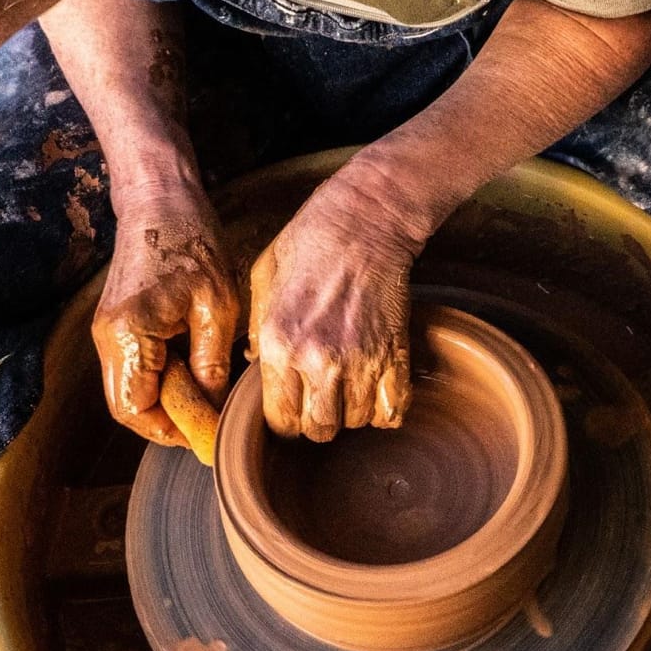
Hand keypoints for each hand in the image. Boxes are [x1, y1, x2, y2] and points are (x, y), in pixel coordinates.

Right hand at [92, 185, 238, 451]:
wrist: (160, 199)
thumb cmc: (192, 242)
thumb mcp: (217, 307)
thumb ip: (211, 365)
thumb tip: (213, 410)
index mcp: (128, 335)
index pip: (136, 411)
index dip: (171, 431)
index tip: (206, 435)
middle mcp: (107, 338)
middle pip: (127, 407)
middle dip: (167, 422)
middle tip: (208, 420)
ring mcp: (107, 332)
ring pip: (130, 391)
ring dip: (165, 401)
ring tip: (205, 393)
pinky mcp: (116, 324)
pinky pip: (134, 369)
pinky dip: (161, 380)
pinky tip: (194, 368)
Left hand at [248, 173, 423, 441]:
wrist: (365, 220)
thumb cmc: (309, 242)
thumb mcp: (262, 280)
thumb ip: (256, 330)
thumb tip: (255, 365)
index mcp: (278, 344)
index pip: (279, 420)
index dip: (284, 419)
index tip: (291, 405)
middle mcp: (317, 360)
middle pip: (318, 430)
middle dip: (317, 421)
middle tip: (319, 398)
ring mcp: (360, 360)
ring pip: (355, 422)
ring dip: (351, 412)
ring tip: (347, 386)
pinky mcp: (395, 354)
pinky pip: (393, 410)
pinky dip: (385, 409)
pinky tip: (375, 391)